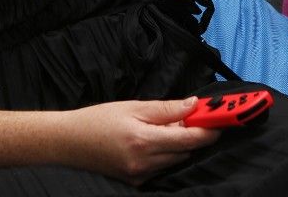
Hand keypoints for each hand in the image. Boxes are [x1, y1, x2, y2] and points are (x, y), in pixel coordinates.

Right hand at [70, 98, 218, 184]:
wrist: (68, 142)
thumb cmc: (99, 120)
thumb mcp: (133, 107)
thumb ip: (166, 109)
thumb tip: (193, 105)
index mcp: (144, 141)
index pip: (189, 139)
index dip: (207, 130)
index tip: (219, 120)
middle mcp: (144, 163)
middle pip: (185, 152)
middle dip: (193, 134)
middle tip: (189, 116)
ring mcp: (140, 175)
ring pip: (175, 161)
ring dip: (179, 145)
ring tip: (165, 127)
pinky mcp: (135, 181)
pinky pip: (161, 168)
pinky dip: (165, 154)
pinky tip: (154, 140)